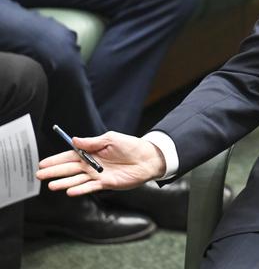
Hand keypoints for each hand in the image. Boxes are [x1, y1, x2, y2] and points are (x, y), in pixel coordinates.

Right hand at [36, 131, 165, 195]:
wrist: (148, 158)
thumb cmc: (131, 146)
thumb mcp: (111, 138)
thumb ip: (92, 142)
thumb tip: (74, 140)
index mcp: (92, 152)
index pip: (70, 156)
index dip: (56, 160)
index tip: (42, 163)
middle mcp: (92, 164)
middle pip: (70, 169)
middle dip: (54, 171)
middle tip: (40, 175)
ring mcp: (98, 175)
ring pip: (77, 179)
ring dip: (64, 182)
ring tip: (51, 185)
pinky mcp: (106, 184)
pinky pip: (90, 187)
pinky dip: (80, 189)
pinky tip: (69, 191)